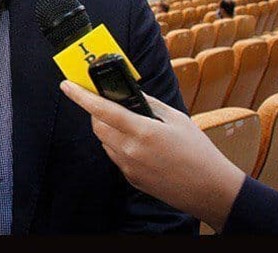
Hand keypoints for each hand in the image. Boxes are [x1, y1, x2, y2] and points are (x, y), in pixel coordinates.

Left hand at [60, 80, 245, 231]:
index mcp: (143, 132)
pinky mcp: (131, 179)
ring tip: (131, 124)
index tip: (66, 85)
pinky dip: (118, 144)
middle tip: (108, 103)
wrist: (211, 191)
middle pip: (98, 125)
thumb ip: (149, 104)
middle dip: (97, 111)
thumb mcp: (176, 119)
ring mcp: (129, 167)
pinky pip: (115, 155)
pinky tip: (138, 143)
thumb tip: (129, 92)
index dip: (81, 96)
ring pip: (105, 140)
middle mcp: (131, 151)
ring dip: (108, 128)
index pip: (103, 110)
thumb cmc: (198, 152)